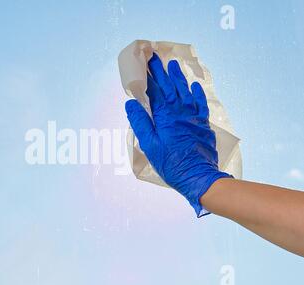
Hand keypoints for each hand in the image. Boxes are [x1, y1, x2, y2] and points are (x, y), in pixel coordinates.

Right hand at [125, 53, 231, 216]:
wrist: (198, 176)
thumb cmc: (171, 163)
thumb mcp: (149, 146)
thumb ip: (140, 123)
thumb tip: (131, 103)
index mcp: (165, 117)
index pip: (156, 91)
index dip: (150, 77)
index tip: (145, 64)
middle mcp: (180, 112)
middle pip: (170, 87)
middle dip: (162, 72)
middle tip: (156, 58)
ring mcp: (193, 117)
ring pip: (185, 92)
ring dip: (179, 78)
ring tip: (174, 65)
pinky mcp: (203, 124)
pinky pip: (200, 104)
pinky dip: (197, 94)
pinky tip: (194, 86)